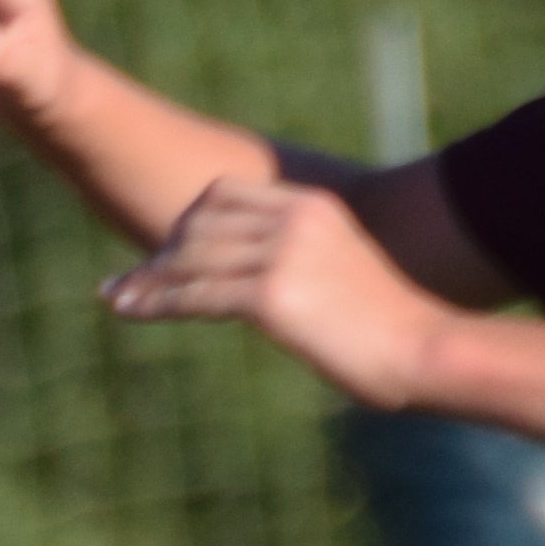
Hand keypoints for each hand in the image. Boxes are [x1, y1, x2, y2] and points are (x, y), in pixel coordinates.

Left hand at [109, 174, 445, 405]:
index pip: (224, 194)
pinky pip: (193, 294)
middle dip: (161, 251)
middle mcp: (294, 219)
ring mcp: (282, 255)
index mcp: (312, 206)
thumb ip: (298, 259)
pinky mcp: (270, 295)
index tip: (164, 249)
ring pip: (189, 257)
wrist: (427, 351)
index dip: (186, 221)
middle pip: (198, 222)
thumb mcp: (340, 272)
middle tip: (132, 280)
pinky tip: (128, 309)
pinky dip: (154, 301)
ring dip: (147, 278)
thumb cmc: (390, 326)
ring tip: (117, 296)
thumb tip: (253, 281)